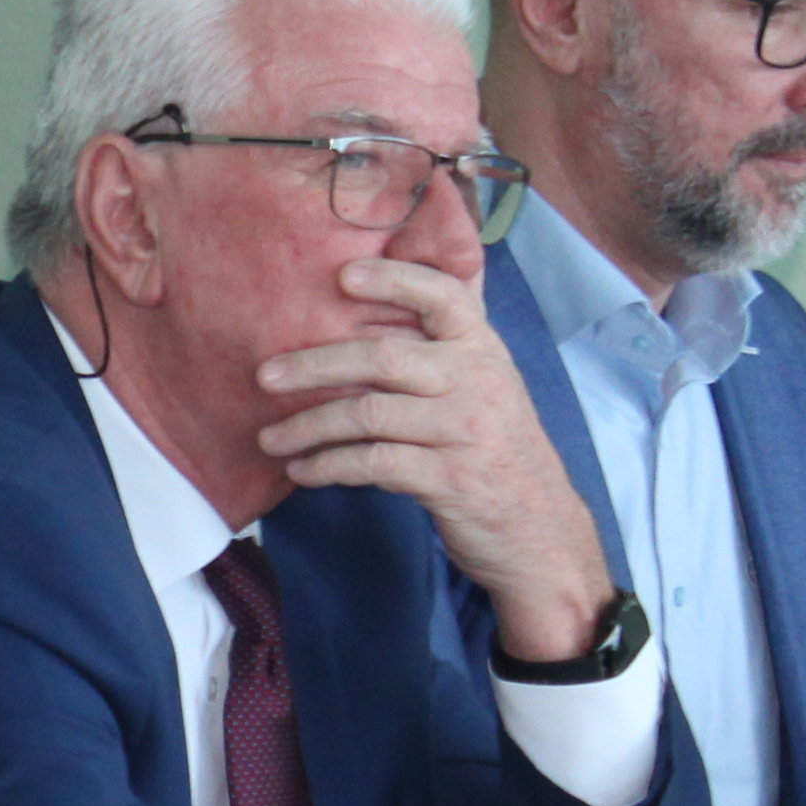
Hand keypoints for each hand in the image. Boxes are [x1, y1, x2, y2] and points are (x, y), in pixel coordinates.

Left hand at [250, 256, 614, 656]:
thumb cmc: (495, 452)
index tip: (342, 275)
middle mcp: (477, 381)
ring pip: (368, 414)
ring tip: (271, 439)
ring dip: (309, 426)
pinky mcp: (449, 478)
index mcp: (482, 349)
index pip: (444, 295)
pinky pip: (373, 463)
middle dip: (315, 365)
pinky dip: (329, 466)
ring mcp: (465, 429)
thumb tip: (365, 321)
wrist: (540, 530)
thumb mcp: (484, 390)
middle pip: (383, 357)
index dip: (394, 279)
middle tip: (265, 376)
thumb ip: (440, 355)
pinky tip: (303, 472)